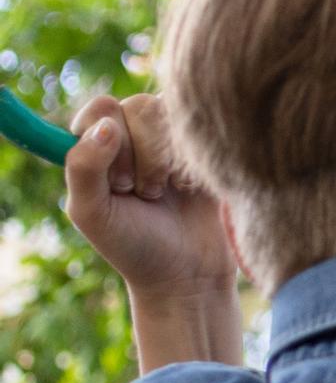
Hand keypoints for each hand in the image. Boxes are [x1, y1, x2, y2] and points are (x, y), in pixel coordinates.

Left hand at [64, 92, 236, 299]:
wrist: (188, 276)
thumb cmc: (132, 247)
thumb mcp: (91, 212)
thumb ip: (83, 166)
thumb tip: (105, 125)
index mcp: (98, 145)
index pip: (102, 108)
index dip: (111, 140)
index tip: (117, 183)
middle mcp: (135, 136)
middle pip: (140, 107)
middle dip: (144, 157)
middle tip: (144, 194)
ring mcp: (172, 143)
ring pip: (173, 118)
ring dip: (169, 162)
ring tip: (167, 193)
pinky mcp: (205, 153)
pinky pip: (203, 133)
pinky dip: (195, 166)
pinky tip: (192, 192)